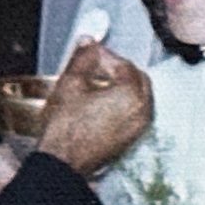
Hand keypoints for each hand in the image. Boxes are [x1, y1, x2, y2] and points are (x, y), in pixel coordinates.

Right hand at [33, 40, 151, 178]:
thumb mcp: (71, 84)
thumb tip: (88, 43)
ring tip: (99, 83)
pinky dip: (123, 104)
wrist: (63, 162)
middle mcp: (142, 111)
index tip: (90, 53)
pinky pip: (134, 113)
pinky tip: (102, 102)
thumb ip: (83, 59)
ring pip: (138, 97)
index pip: (123, 64)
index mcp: (132, 94)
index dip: (105, 56)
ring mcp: (139, 127)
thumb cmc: (66, 128)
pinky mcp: (131, 139)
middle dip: (119, 70)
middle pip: (137, 79)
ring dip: (123, 86)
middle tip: (98, 66)